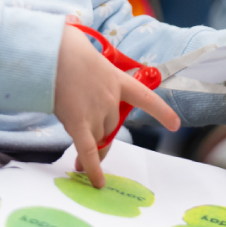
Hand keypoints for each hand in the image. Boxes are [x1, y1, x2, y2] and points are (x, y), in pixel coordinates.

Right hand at [54, 22, 179, 187]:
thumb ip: (88, 61)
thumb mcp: (85, 49)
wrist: (50, 50)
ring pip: (97, 137)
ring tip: (78, 158)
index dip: (160, 111)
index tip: (175, 124)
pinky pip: (88, 150)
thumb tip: (76, 52)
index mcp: (116, 78)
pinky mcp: (78, 123)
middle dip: (101, 134)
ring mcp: (96, 111)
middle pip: (111, 125)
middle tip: (90, 143)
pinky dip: (92, 167)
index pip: (144, 97)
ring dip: (89, 147)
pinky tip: (96, 182)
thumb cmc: (64, 44)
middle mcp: (111, 98)